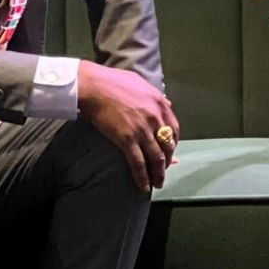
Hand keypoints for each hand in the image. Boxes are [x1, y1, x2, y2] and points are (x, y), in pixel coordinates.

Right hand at [77, 61, 179, 192]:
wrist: (93, 85)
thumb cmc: (113, 81)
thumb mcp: (141, 84)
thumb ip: (156, 96)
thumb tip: (167, 103)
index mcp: (160, 105)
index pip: (175, 129)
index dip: (173, 143)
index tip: (170, 151)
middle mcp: (155, 118)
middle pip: (167, 146)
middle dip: (167, 161)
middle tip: (164, 170)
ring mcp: (142, 130)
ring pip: (156, 158)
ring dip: (158, 174)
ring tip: (158, 184)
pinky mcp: (126, 140)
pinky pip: (138, 163)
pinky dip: (142, 177)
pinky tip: (144, 186)